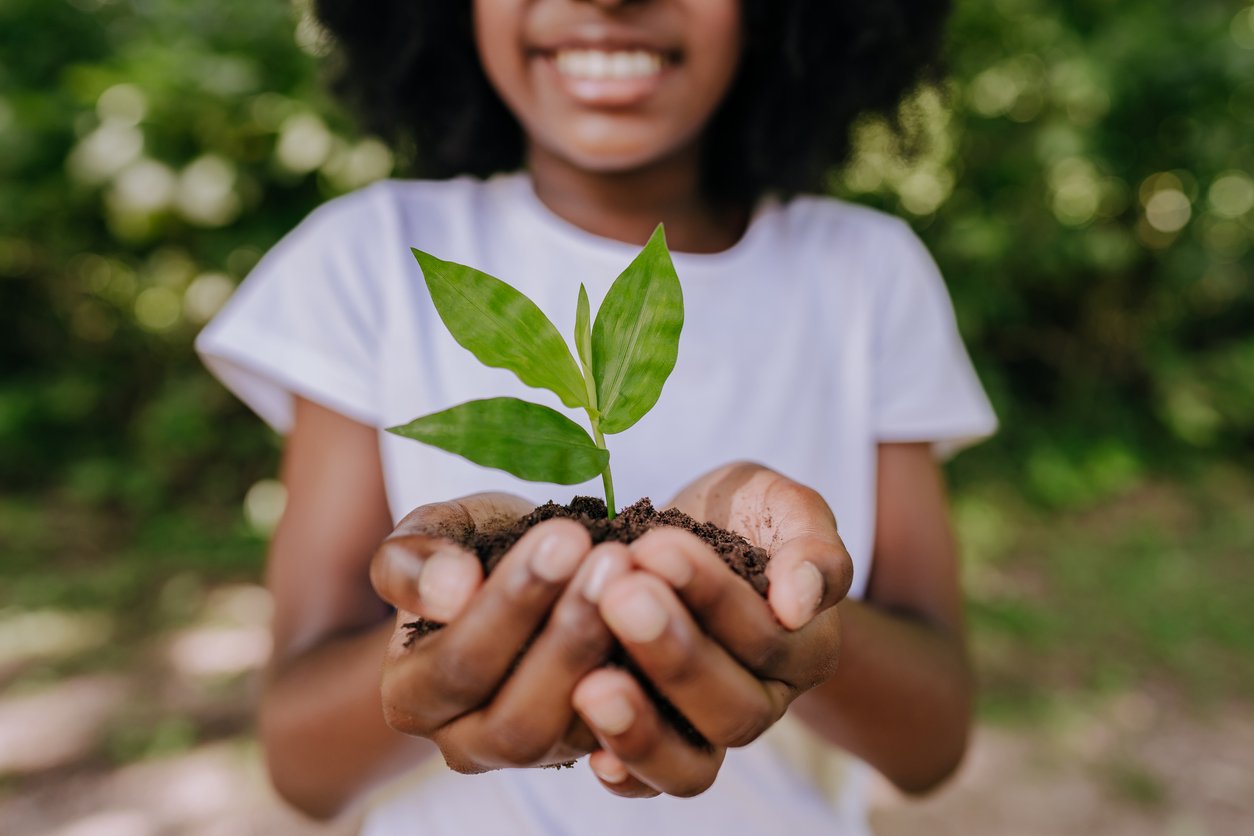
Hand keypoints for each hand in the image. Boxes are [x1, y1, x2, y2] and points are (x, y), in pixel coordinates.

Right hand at [370, 494, 631, 770]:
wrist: (535, 570)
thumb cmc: (475, 549)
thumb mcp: (435, 532)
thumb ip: (415, 558)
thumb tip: (452, 591)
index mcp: (413, 695)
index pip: (458, 666)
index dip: (511, 605)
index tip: (564, 538)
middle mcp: (469, 742)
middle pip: (516, 721)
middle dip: (569, 637)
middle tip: (612, 560)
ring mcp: (540, 753)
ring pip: (576, 735)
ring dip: (613, 656)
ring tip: (640, 583)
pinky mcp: (599, 748)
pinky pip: (631, 741)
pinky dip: (655, 685)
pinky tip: (676, 621)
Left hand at [571, 463, 852, 796]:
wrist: (691, 533)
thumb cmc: (739, 513)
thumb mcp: (779, 503)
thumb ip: (809, 544)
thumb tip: (799, 602)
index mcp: (806, 646)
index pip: (768, 638)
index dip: (713, 597)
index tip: (656, 546)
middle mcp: (764, 700)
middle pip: (735, 709)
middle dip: (674, 655)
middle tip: (619, 597)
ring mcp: (708, 730)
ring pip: (694, 763)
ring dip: (642, 726)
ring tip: (591, 684)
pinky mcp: (658, 741)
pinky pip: (649, 785)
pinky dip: (624, 773)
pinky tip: (587, 750)